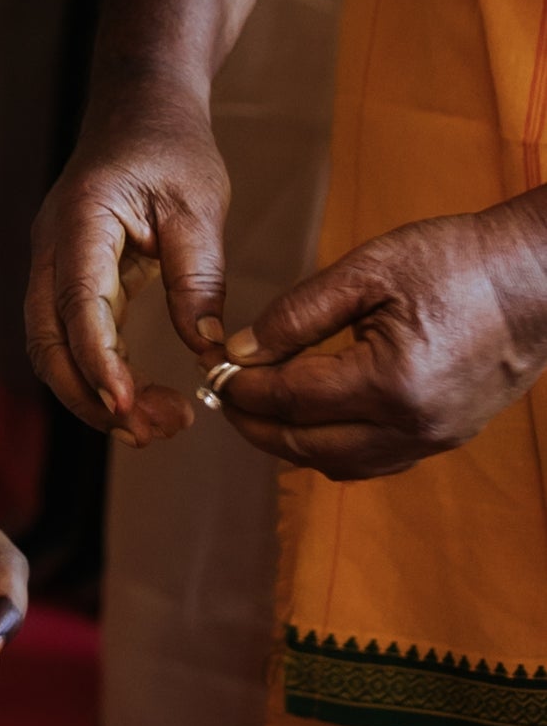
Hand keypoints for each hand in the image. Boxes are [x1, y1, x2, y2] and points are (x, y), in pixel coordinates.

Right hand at [30, 92, 233, 442]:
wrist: (140, 105)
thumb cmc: (171, 147)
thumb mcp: (199, 206)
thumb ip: (198, 278)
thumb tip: (207, 351)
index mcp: (82, 223)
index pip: (78, 307)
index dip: (99, 364)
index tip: (129, 408)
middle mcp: (52, 248)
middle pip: (47, 342)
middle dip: (90, 396)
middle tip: (152, 431)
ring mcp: (52, 262)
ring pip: (49, 347)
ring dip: (89, 393)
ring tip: (149, 425)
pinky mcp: (67, 275)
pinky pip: (65, 335)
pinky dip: (92, 373)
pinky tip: (133, 394)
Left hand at [200, 199, 546, 480]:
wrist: (537, 277)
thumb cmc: (455, 261)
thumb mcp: (368, 270)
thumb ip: (299, 314)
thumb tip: (243, 349)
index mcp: (389, 383)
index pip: (291, 400)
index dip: (243, 388)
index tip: (212, 371)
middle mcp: (411, 427)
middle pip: (308, 446)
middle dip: (257, 426)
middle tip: (223, 396)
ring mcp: (433, 440)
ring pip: (340, 465)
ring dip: (292, 443)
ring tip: (260, 409)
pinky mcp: (447, 437)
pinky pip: (376, 462)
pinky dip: (334, 449)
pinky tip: (313, 420)